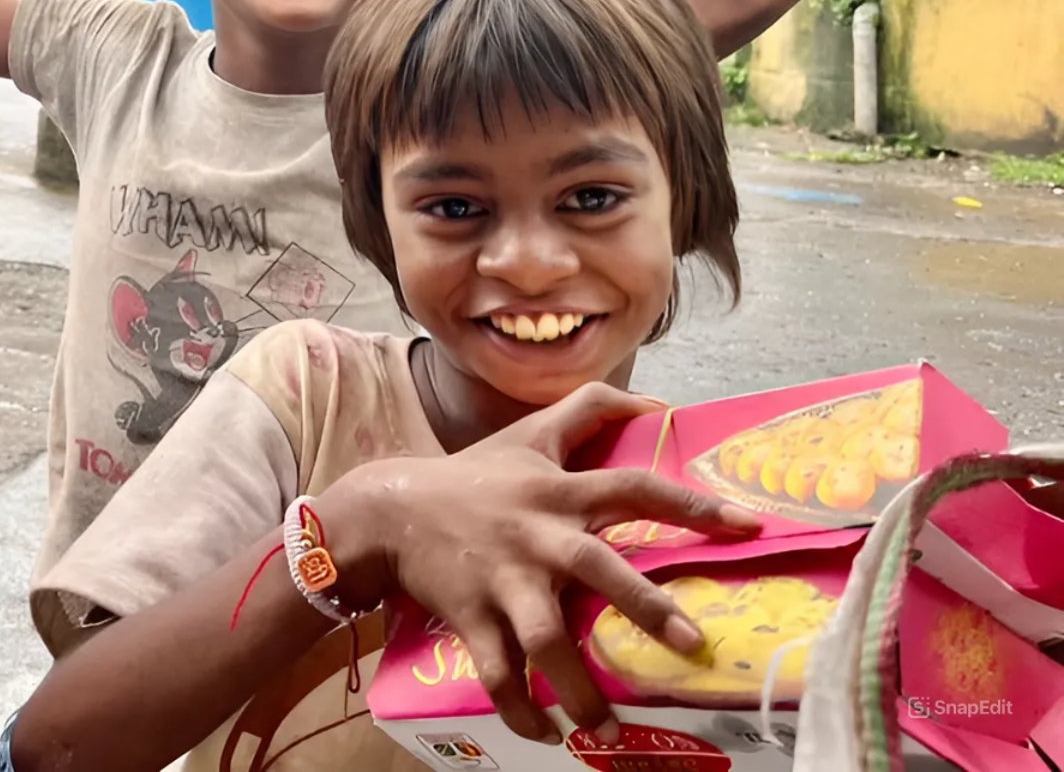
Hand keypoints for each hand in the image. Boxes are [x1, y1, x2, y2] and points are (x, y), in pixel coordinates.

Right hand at [319, 384, 759, 744]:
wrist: (389, 508)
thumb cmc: (473, 475)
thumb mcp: (530, 434)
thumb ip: (590, 409)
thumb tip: (660, 401)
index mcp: (558, 491)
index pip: (633, 487)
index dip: (690, 504)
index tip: (747, 526)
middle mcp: (537, 535)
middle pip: (596, 568)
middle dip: (645, 607)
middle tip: (692, 645)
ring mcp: (502, 579)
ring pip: (544, 638)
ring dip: (578, 689)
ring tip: (607, 734)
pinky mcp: (469, 615)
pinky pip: (496, 671)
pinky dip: (519, 709)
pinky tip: (544, 735)